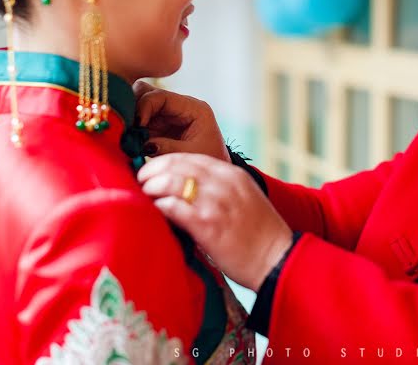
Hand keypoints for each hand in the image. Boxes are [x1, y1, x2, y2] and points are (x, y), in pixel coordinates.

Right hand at [133, 81, 228, 161]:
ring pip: (138, 104)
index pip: (161, 96)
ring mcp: (167, 115)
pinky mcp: (159, 126)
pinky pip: (138, 121)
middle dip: (133, 107)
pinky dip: (131, 129)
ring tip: (126, 135)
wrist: (214, 172)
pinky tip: (128, 140)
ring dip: (130, 118)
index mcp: (193, 108)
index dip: (144, 106)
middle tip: (125, 127)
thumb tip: (142, 144)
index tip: (135, 124)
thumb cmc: (209, 160)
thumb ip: (168, 148)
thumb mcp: (191, 155)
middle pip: (147, 92)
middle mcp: (179, 107)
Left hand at [138, 153, 293, 291]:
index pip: (188, 157)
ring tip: (144, 197)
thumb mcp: (243, 198)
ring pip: (171, 182)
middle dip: (152, 171)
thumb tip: (186, 189)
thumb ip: (219, 189)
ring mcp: (215, 203)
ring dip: (152, 188)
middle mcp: (223, 183)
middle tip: (140, 181)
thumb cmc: (258, 234)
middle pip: (176, 165)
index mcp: (231, 175)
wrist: (277, 259)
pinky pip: (173, 208)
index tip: (151, 171)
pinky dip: (159, 207)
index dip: (164, 162)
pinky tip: (155, 213)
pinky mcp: (207, 225)